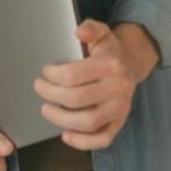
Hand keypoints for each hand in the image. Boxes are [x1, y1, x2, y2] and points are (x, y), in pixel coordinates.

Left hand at [34, 20, 157, 151]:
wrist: (131, 67)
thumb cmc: (109, 52)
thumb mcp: (102, 34)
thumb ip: (91, 29)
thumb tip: (79, 31)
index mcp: (113, 65)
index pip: (73, 75)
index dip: (52, 75)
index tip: (45, 72)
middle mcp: (120, 88)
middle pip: (75, 99)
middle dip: (50, 95)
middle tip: (40, 88)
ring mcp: (121, 108)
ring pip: (86, 122)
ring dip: (60, 118)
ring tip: (46, 109)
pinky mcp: (119, 123)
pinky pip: (102, 139)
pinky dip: (82, 141)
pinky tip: (66, 134)